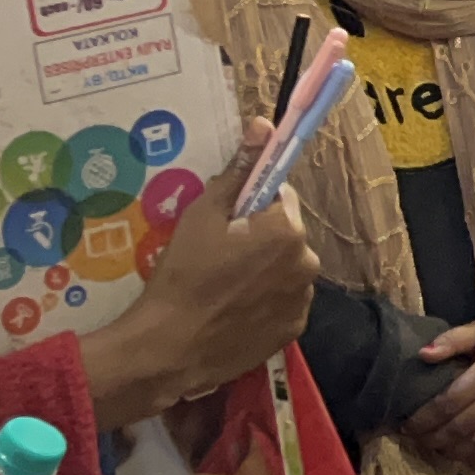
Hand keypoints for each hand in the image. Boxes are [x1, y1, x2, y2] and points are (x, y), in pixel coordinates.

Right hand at [85, 117, 318, 424]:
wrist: (167, 349)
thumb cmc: (181, 276)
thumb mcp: (201, 216)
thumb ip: (238, 171)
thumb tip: (264, 125)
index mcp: (286, 229)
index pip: (279, 198)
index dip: (251, 206)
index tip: (227, 222)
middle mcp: (306, 261)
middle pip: (285, 234)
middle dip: (260, 238)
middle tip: (219, 255)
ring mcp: (302, 299)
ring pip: (286, 268)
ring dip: (265, 270)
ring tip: (223, 286)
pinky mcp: (293, 331)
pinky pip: (282, 301)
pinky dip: (265, 301)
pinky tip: (233, 309)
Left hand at [407, 311, 474, 471]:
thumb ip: (454, 340)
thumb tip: (423, 355)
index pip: (449, 402)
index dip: (426, 418)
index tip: (408, 425)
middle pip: (463, 426)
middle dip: (436, 437)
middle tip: (419, 439)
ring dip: (457, 449)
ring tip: (439, 448)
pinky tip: (470, 453)